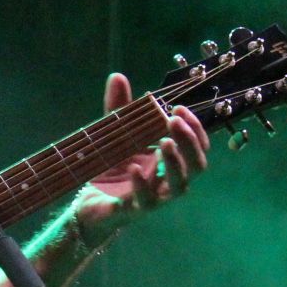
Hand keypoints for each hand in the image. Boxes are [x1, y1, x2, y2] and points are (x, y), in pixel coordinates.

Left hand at [77, 73, 208, 241]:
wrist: (89, 202)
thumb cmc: (111, 168)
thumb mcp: (116, 135)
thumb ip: (119, 108)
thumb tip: (117, 76)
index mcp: (170, 160)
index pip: (197, 145)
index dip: (194, 127)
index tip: (178, 108)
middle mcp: (169, 179)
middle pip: (196, 164)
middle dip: (190, 141)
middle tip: (174, 121)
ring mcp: (155, 197)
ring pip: (179, 185)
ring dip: (175, 163)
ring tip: (164, 143)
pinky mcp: (135, 210)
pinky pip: (146, 201)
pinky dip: (142, 184)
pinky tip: (134, 168)